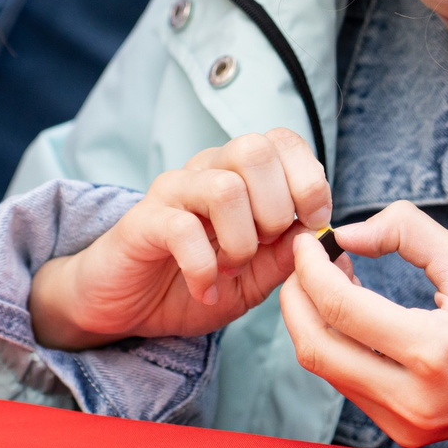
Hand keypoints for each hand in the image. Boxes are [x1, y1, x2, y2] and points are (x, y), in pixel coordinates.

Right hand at [28, 130, 329, 348]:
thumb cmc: (192, 283)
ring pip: (224, 188)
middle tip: (263, 249)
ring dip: (241, 241)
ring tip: (231, 269)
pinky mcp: (144, 221)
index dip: (309, 179)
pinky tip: (205, 288)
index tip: (311, 224)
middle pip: (254, 150)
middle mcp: (206, 171)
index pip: (282, 140)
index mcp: (238, 174)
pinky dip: (204, 267)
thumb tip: (321, 236)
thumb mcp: (253, 279)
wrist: (125, 307)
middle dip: (275, 208)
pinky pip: (183, 229)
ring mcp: (173, 192)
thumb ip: (286, 257)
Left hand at [276, 200, 447, 447]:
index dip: (311, 269)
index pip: (341, 309)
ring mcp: (406, 424)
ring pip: (326, 370)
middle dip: (296, 298)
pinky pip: (348, 385)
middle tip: (302, 260)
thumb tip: (349, 233)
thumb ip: (408, 233)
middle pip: (316, 348)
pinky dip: (337, 345)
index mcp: (434, 352)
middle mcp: (413, 399)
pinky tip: (351, 314)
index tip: (308, 240)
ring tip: (329, 280)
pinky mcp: (404, 433)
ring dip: (314, 321)